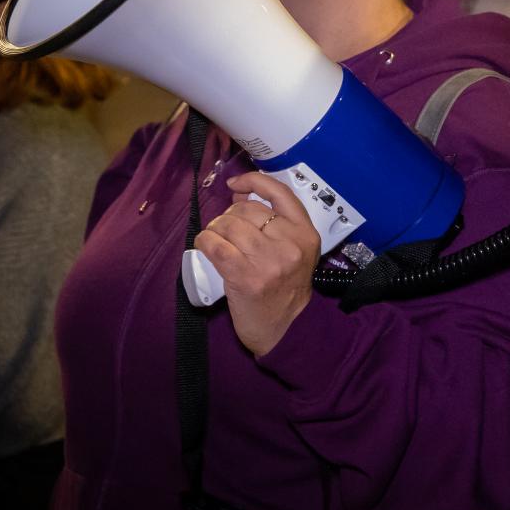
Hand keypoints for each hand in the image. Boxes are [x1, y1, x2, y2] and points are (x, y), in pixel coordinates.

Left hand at [195, 172, 318, 356]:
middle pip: (248, 210)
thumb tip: (239, 195)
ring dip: (215, 228)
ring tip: (215, 239)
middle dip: (229, 215)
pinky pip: (216, 246)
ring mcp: (269, 261)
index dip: (254, 181)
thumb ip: (275, 224)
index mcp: (305, 234)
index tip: (235, 184)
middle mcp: (290, 244)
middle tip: (224, 229)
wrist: (284, 328)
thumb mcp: (293, 251)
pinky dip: (205, 241)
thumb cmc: (285, 289)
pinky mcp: (246, 277)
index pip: (280, 193)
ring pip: (229, 225)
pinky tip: (204, 245)